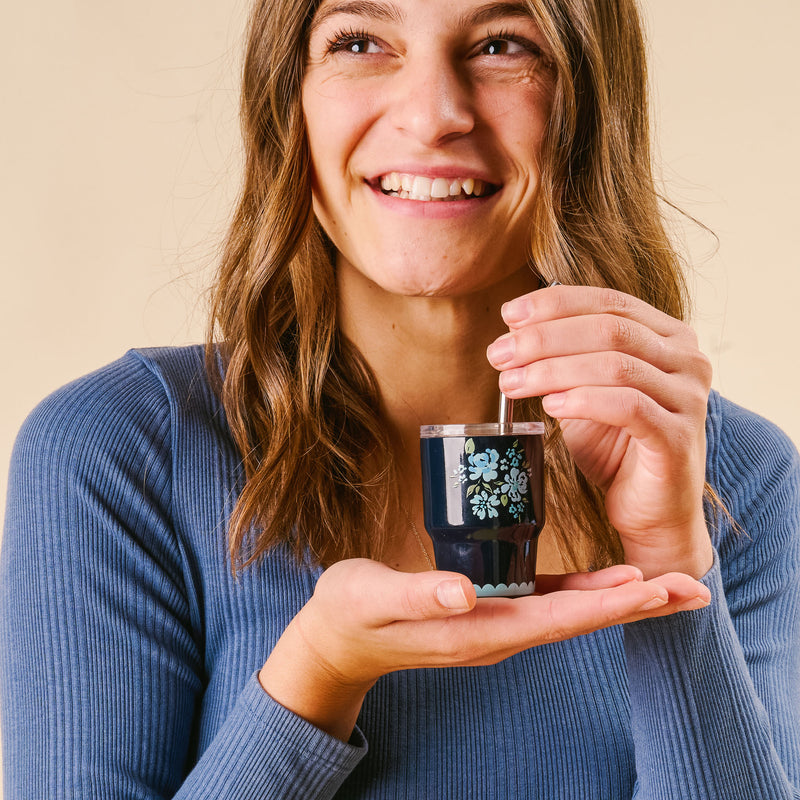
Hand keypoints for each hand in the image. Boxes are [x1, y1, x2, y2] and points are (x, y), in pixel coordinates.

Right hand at [259, 558, 710, 739]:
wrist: (339, 638)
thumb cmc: (353, 612)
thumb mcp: (372, 596)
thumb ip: (417, 594)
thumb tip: (465, 592)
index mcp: (476, 630)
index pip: (555, 619)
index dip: (605, 602)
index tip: (651, 585)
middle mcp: (497, 633)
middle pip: (579, 620)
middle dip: (636, 604)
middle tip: (691, 587)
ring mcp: (497, 625)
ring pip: (573, 614)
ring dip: (623, 599)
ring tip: (670, 586)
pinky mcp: (491, 610)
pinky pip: (550, 604)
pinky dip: (588, 593)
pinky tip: (610, 581)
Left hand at [486, 285, 713, 578]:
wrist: (650, 510)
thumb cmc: (616, 448)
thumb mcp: (583, 392)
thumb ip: (561, 359)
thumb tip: (515, 328)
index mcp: (668, 337)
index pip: (609, 302)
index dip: (555, 304)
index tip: (509, 314)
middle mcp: (688, 360)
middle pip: (609, 329)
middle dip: (545, 337)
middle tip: (500, 353)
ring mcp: (688, 398)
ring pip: (614, 365)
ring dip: (553, 370)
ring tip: (512, 382)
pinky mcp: (678, 437)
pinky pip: (627, 407)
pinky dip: (583, 401)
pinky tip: (550, 407)